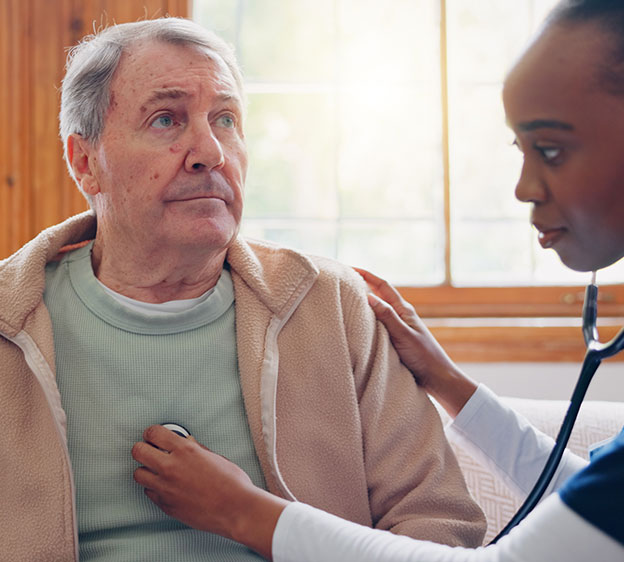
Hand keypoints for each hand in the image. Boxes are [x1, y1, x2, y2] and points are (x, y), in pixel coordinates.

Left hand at [132, 425, 287, 558]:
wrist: (236, 510)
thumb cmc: (231, 483)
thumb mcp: (215, 457)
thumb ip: (196, 448)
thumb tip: (186, 442)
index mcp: (185, 450)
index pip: (153, 433)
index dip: (152, 433)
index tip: (154, 436)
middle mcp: (171, 467)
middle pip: (138, 451)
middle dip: (143, 448)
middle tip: (151, 451)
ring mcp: (166, 488)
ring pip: (138, 474)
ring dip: (146, 470)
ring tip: (158, 471)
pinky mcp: (166, 505)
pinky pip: (149, 492)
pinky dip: (155, 488)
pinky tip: (167, 487)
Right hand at [354, 267, 476, 417]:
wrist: (437, 378)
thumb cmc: (423, 356)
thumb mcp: (403, 335)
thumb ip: (387, 316)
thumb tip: (369, 296)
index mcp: (404, 310)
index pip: (383, 286)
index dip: (367, 275)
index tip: (351, 268)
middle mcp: (401, 315)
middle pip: (380, 294)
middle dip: (364, 284)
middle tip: (345, 280)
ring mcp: (399, 326)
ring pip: (379, 308)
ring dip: (365, 301)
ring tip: (348, 297)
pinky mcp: (397, 338)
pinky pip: (379, 322)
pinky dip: (368, 318)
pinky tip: (359, 322)